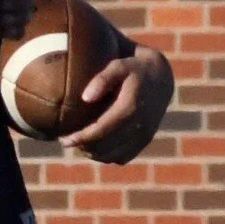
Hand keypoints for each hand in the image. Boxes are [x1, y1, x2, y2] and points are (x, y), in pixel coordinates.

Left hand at [62, 44, 173, 163]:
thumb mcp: (119, 66)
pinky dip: (107, 156)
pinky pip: (123, 157)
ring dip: (94, 153)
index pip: (102, 130)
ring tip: (80, 143)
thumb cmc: (132, 69)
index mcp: (131, 107)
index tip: (64, 140)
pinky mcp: (145, 141)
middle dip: (84, 146)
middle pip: (106, 146)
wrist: (160, 78)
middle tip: (67, 140)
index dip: (81, 138)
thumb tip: (85, 98)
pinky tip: (95, 146)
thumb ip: (103, 78)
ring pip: (113, 155)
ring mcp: (145, 135)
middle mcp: (141, 124)